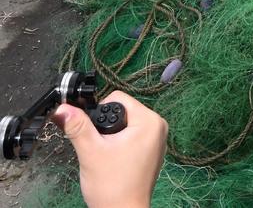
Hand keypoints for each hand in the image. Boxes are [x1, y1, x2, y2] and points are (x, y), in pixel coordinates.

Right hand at [51, 90, 166, 207]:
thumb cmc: (111, 186)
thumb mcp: (91, 152)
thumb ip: (77, 126)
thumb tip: (62, 108)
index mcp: (150, 120)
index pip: (118, 98)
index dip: (99, 112)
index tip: (94, 134)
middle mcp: (158, 125)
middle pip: (122, 110)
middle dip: (106, 126)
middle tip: (100, 148)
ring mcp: (157, 139)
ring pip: (125, 123)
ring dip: (112, 135)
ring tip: (106, 155)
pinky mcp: (152, 151)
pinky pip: (132, 136)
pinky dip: (120, 143)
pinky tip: (114, 160)